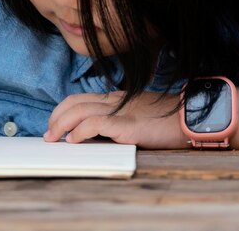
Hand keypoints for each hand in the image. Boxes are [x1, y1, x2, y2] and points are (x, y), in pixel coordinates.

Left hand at [44, 91, 187, 148]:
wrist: (189, 117)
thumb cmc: (166, 120)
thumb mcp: (136, 117)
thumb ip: (117, 120)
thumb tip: (95, 134)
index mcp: (115, 99)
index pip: (79, 99)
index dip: (62, 111)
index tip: (54, 126)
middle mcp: (114, 101)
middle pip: (74, 102)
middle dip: (56, 118)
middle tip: (49, 135)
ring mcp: (120, 110)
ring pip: (79, 110)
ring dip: (62, 125)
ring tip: (54, 138)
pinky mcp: (127, 124)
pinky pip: (96, 123)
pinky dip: (80, 131)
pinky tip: (74, 140)